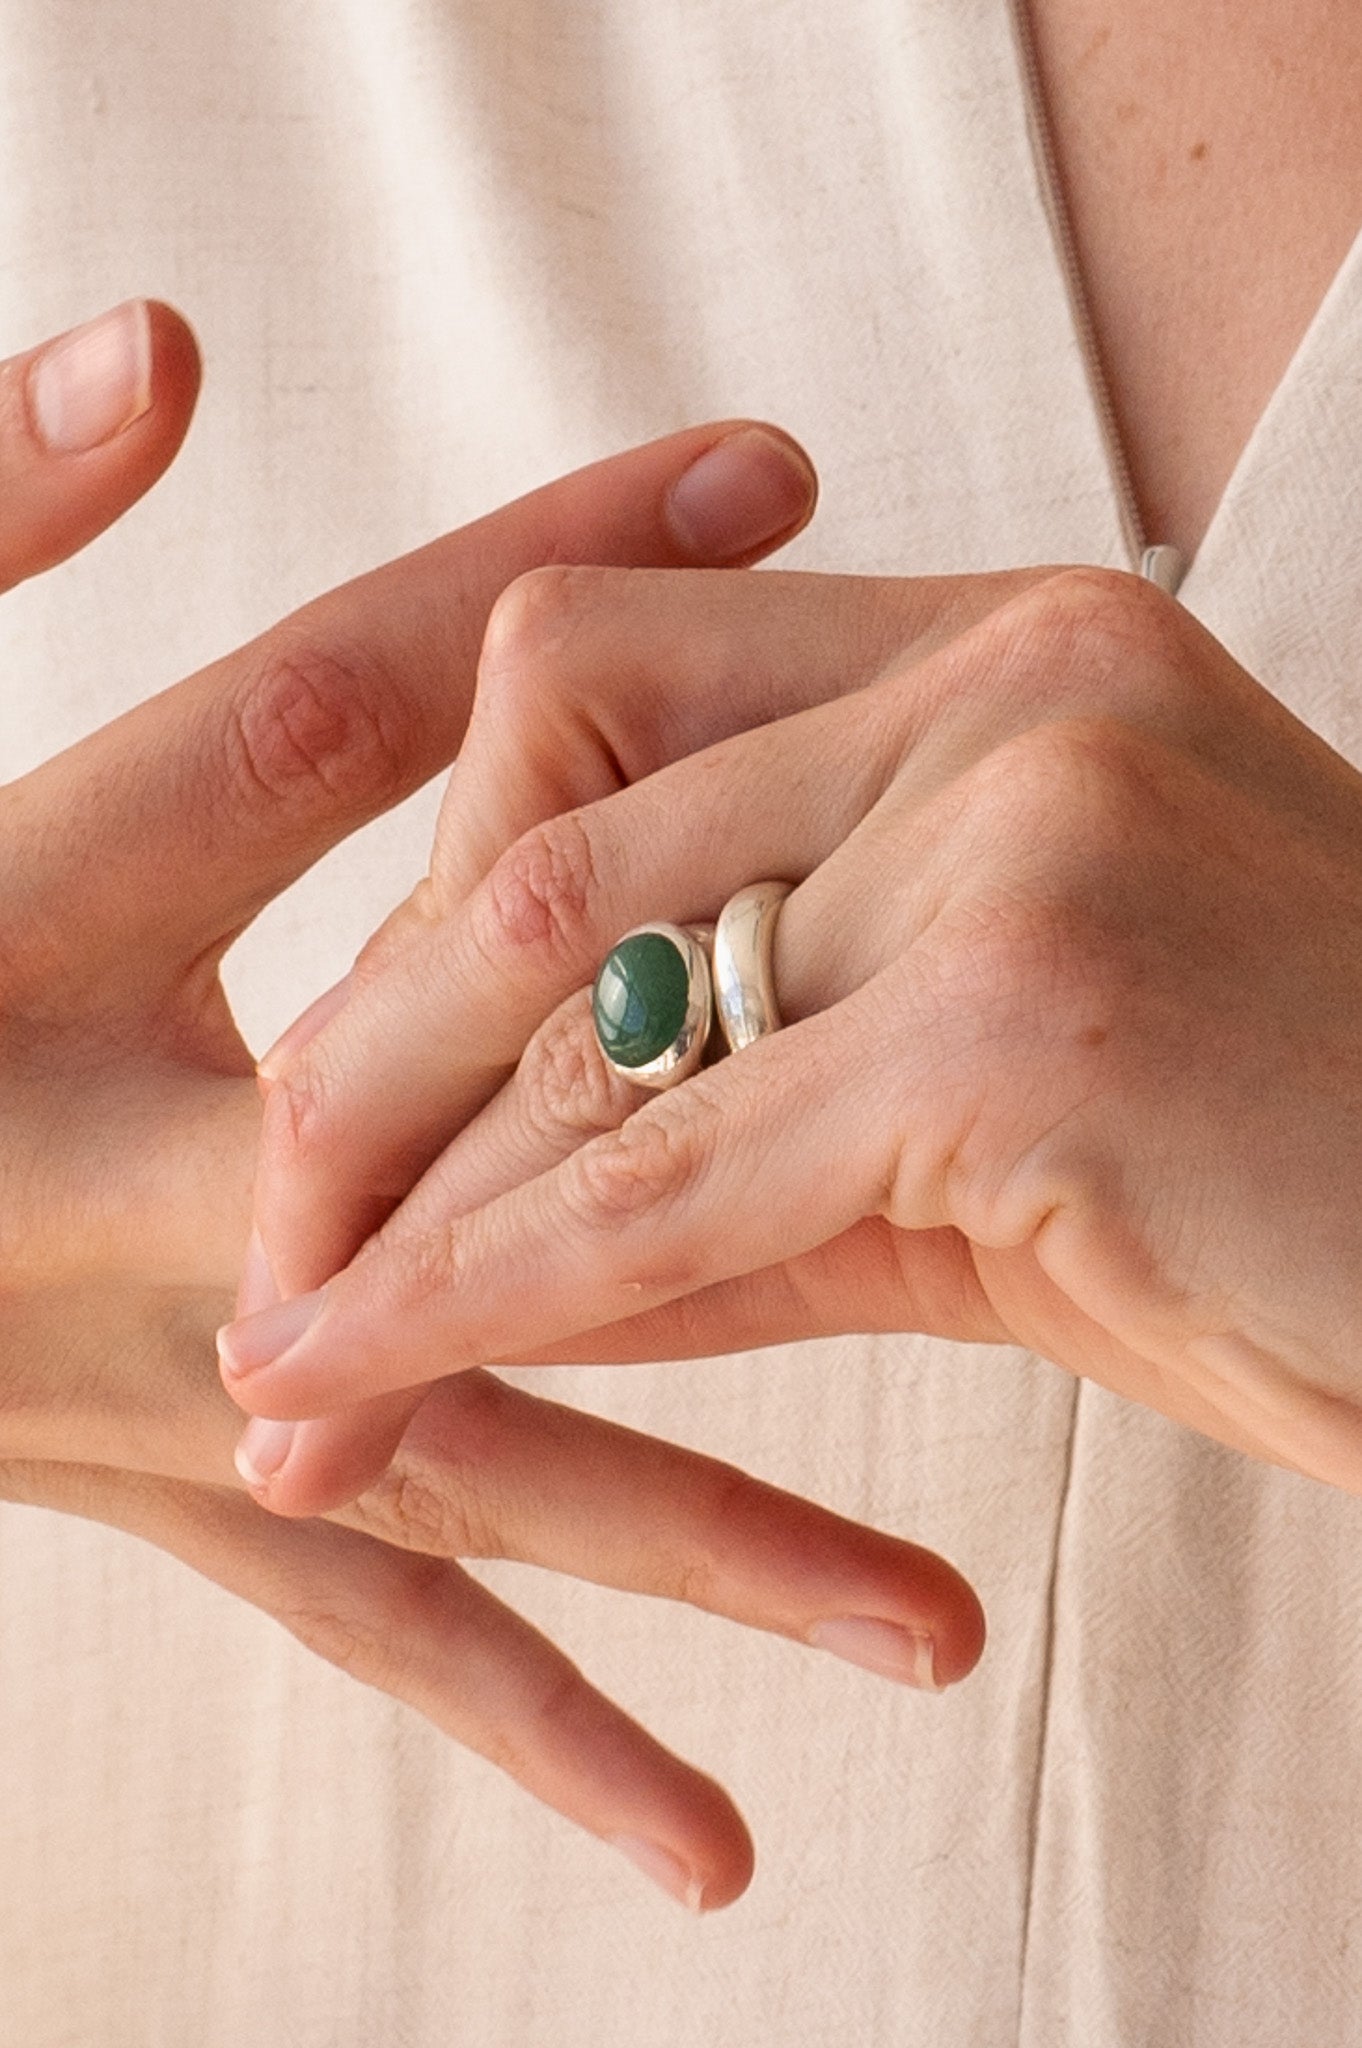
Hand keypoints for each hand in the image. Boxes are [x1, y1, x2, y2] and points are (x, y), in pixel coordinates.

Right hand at [1, 361, 987, 1908]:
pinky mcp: (181, 1476)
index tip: (752, 473)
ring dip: (717, 1541)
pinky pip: (381, 1624)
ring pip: (475, 1465)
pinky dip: (544, 1728)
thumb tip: (157, 341)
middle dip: (721, 1144)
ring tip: (935, 1635)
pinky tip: (703, 1847)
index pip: (329, 740)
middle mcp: (143, 1204)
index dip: (527, 582)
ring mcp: (171, 1381)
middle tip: (995, 1160)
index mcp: (59, 969)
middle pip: (478, 1174)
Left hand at [228, 561, 1361, 1504]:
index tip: (358, 1069)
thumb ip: (723, 1126)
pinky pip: (676, 1171)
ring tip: (280, 1352)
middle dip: (369, 1052)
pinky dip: (497, 1289)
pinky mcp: (1035, 1013)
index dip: (447, 880)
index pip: (607, 686)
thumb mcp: (963, 1137)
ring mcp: (1029, 826)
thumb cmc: (1275, 1205)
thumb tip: (459, 1217)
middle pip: (553, 827)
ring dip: (396, 1188)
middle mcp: (1012, 686)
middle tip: (265, 1230)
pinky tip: (368, 1381)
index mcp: (1000, 655)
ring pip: (583, 998)